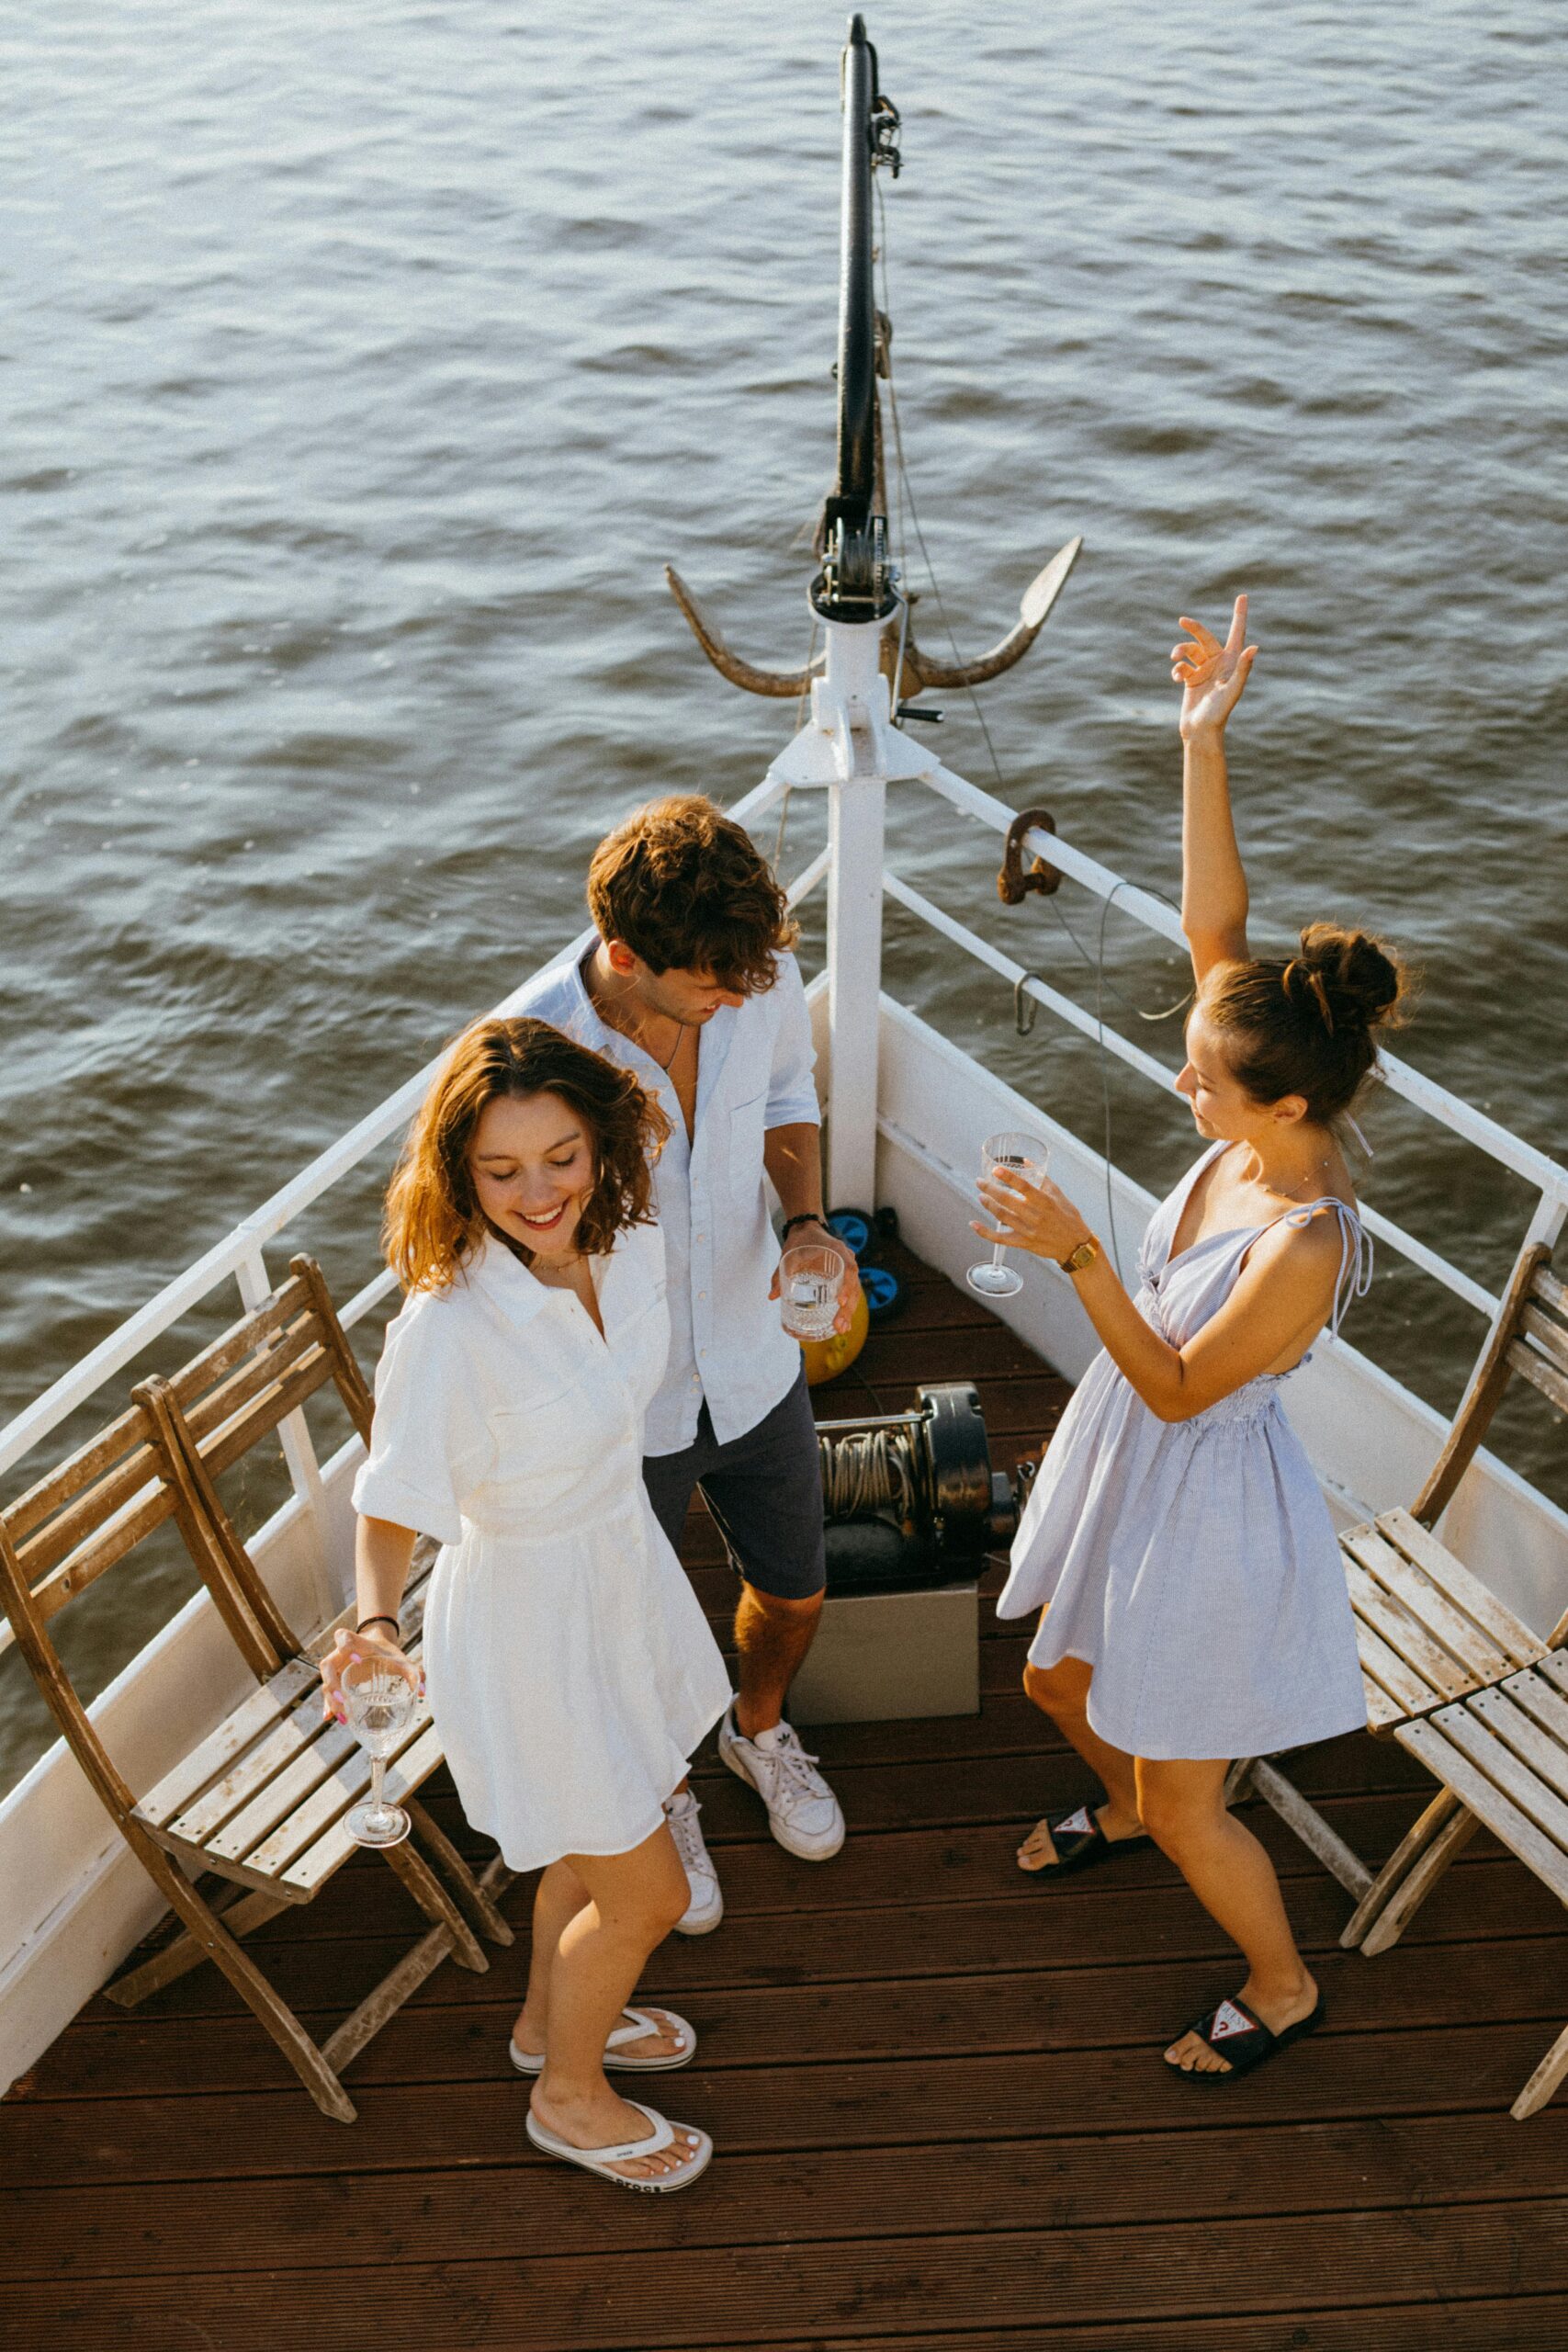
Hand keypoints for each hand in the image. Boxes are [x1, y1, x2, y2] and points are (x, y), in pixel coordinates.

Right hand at [320, 1623, 420, 1724]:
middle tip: (343, 1697)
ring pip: (325, 1682)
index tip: (359, 1659)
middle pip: (327, 1664)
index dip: (347, 1646)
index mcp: (356, 1643)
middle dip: (332, 1681)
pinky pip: (327, 1693)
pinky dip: (328, 1706)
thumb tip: (422, 1691)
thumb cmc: (386, 1653)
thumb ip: (413, 1671)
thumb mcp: (399, 1659)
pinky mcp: (335, 1681)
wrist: (376, 1647)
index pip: (344, 1638)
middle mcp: (340, 1654)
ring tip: (343, 1716)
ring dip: (330, 1699)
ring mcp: (335, 1668)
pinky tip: (329, 1718)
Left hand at [769, 1219, 862, 1333]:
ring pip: (854, 1291)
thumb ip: (779, 1275)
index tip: (839, 1302)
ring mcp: (847, 1267)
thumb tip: (771, 1296)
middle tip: (840, 1326)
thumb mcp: (788, 1256)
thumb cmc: (799, 1241)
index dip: (846, 1286)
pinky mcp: (844, 1275)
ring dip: (849, 1311)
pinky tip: (844, 1322)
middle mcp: (847, 1259)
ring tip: (842, 1329)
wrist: (807, 1229)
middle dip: (848, 1308)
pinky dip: (848, 1306)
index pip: (849, 1268)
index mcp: (837, 1250)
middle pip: (854, 1285)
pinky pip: (850, 1291)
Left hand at [973, 1167, 1092, 1265]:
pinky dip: (984, 1232)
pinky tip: (973, 1224)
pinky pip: (1000, 1239)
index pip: (1024, 1187)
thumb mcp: (1058, 1194)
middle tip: (979, 1182)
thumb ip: (1042, 1177)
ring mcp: (1028, 1231)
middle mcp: (1035, 1216)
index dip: (1008, 1177)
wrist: (1075, 1246)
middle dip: (989, 1189)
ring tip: (981, 1195)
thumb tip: (1026, 1161)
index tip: (995, 1169)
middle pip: (1007, 1200)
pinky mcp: (1023, 1243)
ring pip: (1001, 1216)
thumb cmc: (1068, 1217)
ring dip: (988, 1205)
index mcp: (1045, 1202)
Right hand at [1172, 596, 1256, 738]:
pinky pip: (1182, 666)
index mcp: (1232, 662)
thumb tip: (1253, 648)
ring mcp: (1204, 670)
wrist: (1201, 730)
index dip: (1240, 615)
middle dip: (1194, 628)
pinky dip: (1177, 669)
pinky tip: (1176, 677)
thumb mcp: (1233, 690)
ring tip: (1174, 658)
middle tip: (1182, 620)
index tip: (1242, 596)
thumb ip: (1243, 669)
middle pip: (1205, 638)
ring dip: (1180, 651)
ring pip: (1190, 651)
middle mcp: (1219, 663)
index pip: (1237, 633)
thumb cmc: (1220, 712)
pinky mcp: (1191, 679)